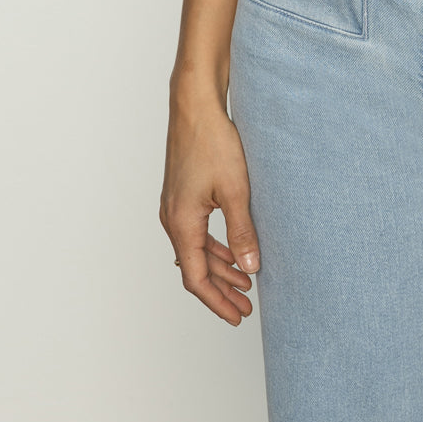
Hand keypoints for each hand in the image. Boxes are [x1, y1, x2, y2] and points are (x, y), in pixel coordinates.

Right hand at [160, 91, 260, 324]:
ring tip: (246, 282)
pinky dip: (215, 247)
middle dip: (222, 290)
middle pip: (196, 268)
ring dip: (220, 268)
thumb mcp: (235, 190)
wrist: (196, 106)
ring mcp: (175, 207)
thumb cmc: (212, 142)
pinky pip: (197, 233)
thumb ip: (242, 232)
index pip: (196, 279)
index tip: (237, 315)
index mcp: (181, 224)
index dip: (217, 301)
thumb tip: (250, 268)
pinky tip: (233, 252)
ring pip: (197, 251)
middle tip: (246, 306)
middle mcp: (172, 219)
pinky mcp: (182, 195)